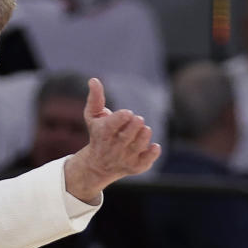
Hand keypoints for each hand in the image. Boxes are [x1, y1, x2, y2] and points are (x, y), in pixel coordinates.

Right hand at [64, 78, 160, 202]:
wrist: (98, 166)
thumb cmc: (98, 135)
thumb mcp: (93, 117)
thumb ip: (95, 99)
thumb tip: (94, 80)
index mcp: (102, 134)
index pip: (112, 126)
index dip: (122, 117)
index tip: (127, 113)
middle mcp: (113, 149)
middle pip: (127, 135)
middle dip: (135, 124)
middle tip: (137, 120)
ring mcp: (124, 159)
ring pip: (138, 146)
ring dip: (144, 135)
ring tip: (144, 129)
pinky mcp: (135, 167)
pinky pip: (146, 161)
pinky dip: (152, 153)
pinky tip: (154, 146)